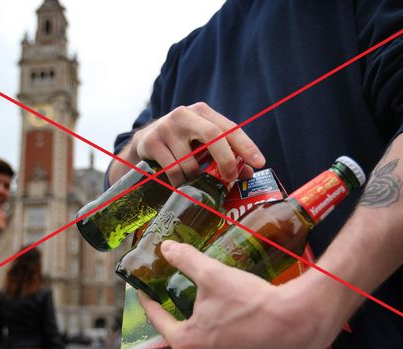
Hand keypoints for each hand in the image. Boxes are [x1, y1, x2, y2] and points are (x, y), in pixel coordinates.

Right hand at [110, 103, 264, 185]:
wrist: (143, 141)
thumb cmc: (181, 144)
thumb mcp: (201, 144)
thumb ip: (224, 154)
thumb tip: (248, 174)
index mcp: (202, 112)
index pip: (229, 128)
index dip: (246, 146)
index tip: (259, 163)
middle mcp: (184, 115)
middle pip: (213, 136)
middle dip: (226, 161)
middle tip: (230, 179)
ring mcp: (166, 127)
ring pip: (190, 162)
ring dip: (193, 177)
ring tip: (189, 178)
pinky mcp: (151, 142)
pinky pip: (172, 170)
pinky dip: (178, 181)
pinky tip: (175, 180)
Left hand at [138, 241, 339, 348]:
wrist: (296, 323)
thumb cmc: (251, 302)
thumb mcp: (213, 274)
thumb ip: (186, 260)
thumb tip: (167, 248)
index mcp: (186, 342)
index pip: (157, 321)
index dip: (148, 303)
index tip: (144, 292)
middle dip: (159, 340)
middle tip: (156, 325)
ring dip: (187, 347)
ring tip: (186, 329)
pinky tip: (218, 338)